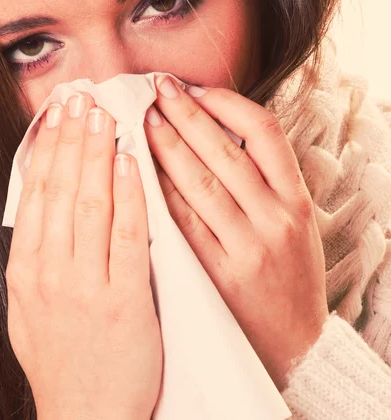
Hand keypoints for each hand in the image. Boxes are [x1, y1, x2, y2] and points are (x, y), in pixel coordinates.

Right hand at [6, 91, 162, 419]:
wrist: (86, 419)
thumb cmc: (61, 361)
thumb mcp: (27, 309)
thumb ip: (35, 258)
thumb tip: (42, 210)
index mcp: (24, 269)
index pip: (35, 191)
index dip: (48, 146)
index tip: (58, 113)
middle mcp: (48, 270)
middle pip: (60, 187)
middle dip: (72, 137)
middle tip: (82, 97)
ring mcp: (84, 285)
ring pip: (89, 202)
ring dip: (97, 153)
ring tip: (105, 115)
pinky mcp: (123, 300)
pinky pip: (127, 235)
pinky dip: (129, 195)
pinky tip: (131, 162)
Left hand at [143, 77, 328, 391]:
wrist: (296, 346)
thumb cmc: (288, 275)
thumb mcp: (294, 222)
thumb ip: (264, 180)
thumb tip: (214, 128)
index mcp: (296, 199)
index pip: (265, 133)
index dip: (228, 104)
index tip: (197, 88)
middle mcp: (276, 218)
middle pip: (224, 151)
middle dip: (186, 114)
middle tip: (157, 89)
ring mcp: (247, 246)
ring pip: (199, 182)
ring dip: (166, 146)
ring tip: (142, 120)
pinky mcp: (218, 273)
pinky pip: (182, 222)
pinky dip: (159, 191)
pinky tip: (138, 170)